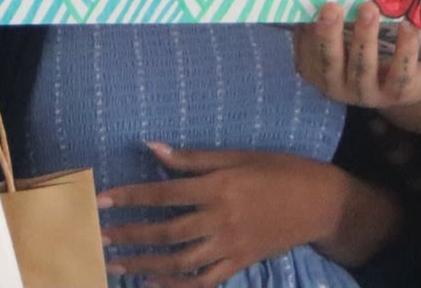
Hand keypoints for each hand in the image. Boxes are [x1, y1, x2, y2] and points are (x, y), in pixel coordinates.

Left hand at [100, 145, 351, 287]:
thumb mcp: (239, 155)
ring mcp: (230, 245)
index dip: (132, 197)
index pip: (165, 192)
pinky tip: (152, 284)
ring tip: (117, 264)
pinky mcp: (239, 263)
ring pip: (180, 261)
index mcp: (219, 186)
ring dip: (145, 263)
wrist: (321, 203)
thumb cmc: (280, 170)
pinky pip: (203, 281)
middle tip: (99, 237)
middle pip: (167, 231)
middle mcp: (221, 218)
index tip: (103, 199)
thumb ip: (193, 157)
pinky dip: (176, 287)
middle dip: (130, 234)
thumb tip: (151, 146)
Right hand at [294, 1, 420, 109]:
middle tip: (331, 7)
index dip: (310, 32)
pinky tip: (406, 26)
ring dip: (365, 37)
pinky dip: (404, 49)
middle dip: (330, 34)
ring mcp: (366, 93)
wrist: (402, 83)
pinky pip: (399, 73)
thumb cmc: (360, 50)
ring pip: (363, 67)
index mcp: (318, 71)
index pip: (309, 53)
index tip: (314, 6)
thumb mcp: (340, 38)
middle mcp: (338, 86)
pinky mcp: (395, 94)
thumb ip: (328, 20)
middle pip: (330, 62)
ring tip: (369, 8)